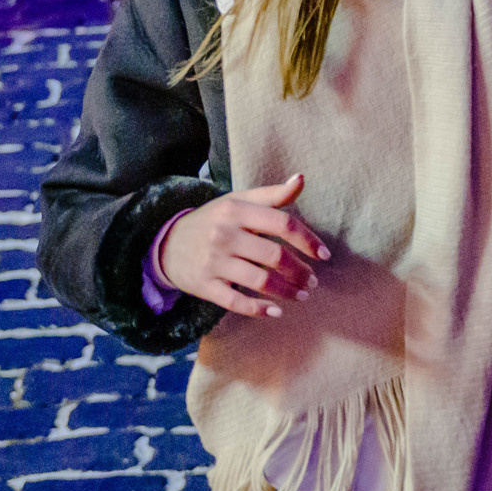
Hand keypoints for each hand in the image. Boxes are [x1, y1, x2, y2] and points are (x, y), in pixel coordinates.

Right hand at [158, 174, 328, 318]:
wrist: (167, 243)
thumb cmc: (213, 221)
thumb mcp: (237, 202)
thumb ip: (271, 194)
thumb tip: (301, 178)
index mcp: (235, 210)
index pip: (281, 223)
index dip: (307, 240)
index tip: (323, 254)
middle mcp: (224, 234)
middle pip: (274, 256)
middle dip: (300, 271)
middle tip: (311, 281)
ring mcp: (213, 261)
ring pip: (260, 281)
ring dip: (287, 291)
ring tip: (301, 294)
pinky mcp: (204, 285)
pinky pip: (237, 302)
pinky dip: (260, 310)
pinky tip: (276, 312)